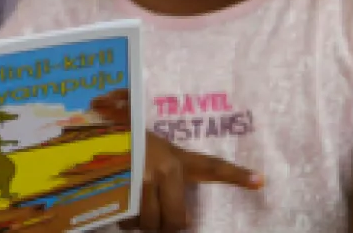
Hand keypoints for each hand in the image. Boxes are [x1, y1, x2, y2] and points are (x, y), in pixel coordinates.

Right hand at [121, 132, 263, 231]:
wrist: (93, 130)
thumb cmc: (126, 138)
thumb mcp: (154, 149)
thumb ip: (170, 174)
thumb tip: (179, 221)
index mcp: (175, 157)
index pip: (211, 166)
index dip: (236, 174)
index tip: (259, 180)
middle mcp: (162, 168)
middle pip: (174, 221)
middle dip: (165, 226)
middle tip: (159, 222)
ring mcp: (140, 179)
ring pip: (148, 223)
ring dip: (141, 223)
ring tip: (134, 206)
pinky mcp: (119, 188)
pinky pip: (126, 219)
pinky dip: (124, 219)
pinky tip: (119, 205)